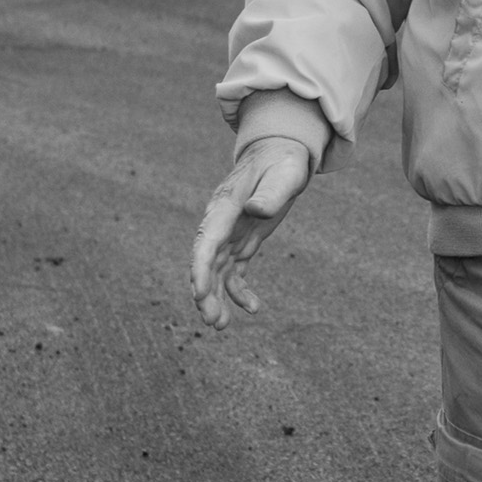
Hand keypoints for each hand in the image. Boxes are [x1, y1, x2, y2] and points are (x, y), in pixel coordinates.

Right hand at [190, 136, 314, 328]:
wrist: (281, 154)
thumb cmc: (283, 162)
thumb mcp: (284, 175)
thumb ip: (271, 193)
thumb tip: (256, 210)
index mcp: (225, 207)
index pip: (206, 241)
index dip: (199, 269)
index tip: (198, 294)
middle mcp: (221, 222)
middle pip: (206, 262)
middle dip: (206, 292)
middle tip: (213, 322)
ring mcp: (230, 233)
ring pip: (216, 271)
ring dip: (217, 298)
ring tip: (221, 326)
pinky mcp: (242, 241)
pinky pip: (235, 270)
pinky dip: (240, 290)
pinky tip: (253, 308)